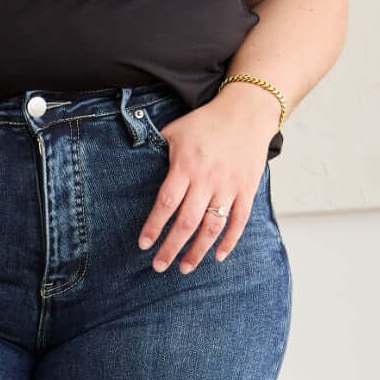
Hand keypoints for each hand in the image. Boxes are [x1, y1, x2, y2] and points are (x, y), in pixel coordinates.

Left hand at [137, 90, 278, 274]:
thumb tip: (132, 164)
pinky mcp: (247, 190)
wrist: (247, 111)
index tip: (144, 245)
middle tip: (159, 266)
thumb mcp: (175, 130)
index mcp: (186, 166)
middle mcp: (207, 180)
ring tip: (184, 268)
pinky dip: (229, 241)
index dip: (154, 226)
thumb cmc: (206, 122)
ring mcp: (229, 186)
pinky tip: (218, 256)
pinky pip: (239, 221)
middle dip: (171, 248)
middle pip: (186, 222)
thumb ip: (155, 149)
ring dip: (197, 251)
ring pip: (212, 227)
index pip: (166, 203)